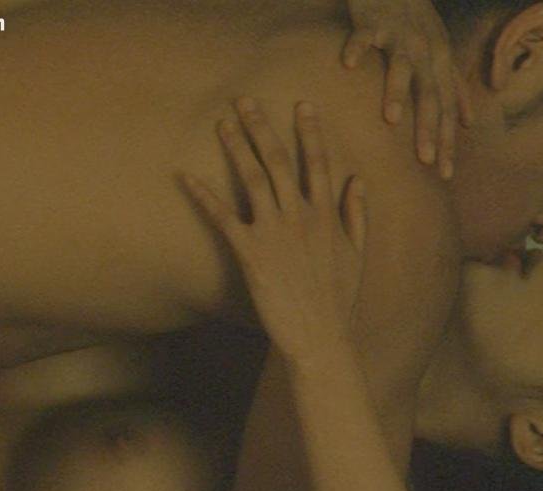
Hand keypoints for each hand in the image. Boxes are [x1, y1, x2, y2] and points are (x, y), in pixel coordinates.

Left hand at [182, 98, 366, 362]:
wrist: (319, 336)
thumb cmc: (339, 299)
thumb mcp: (357, 254)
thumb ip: (357, 215)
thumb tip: (357, 180)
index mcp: (327, 215)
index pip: (318, 163)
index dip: (309, 131)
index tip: (301, 105)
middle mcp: (301, 217)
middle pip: (279, 161)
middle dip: (262, 127)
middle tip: (245, 100)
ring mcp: (274, 233)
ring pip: (253, 179)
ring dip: (236, 148)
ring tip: (223, 124)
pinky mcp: (250, 254)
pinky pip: (223, 217)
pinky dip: (203, 195)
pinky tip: (186, 176)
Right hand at [343, 0, 464, 178]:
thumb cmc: (418, 21)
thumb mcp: (442, 52)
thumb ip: (454, 87)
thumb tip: (469, 122)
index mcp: (439, 64)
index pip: (447, 109)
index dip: (448, 141)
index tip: (445, 174)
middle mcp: (424, 52)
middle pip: (430, 94)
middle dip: (428, 128)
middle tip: (426, 160)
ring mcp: (399, 36)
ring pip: (400, 66)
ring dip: (396, 90)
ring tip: (391, 119)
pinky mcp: (373, 22)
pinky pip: (363, 36)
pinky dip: (357, 48)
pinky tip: (349, 65)